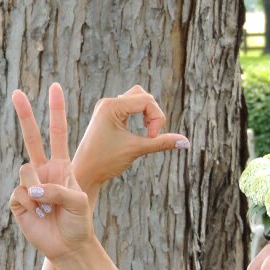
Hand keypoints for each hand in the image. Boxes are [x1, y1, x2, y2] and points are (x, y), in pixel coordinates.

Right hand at [10, 83, 93, 261]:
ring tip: (48, 208)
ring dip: (39, 190)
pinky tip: (37, 215)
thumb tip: (33, 188)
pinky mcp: (17, 200)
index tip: (55, 87)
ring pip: (26, 171)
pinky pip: (20, 193)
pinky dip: (31, 205)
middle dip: (25, 115)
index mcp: (61, 165)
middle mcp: (43, 170)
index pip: (58, 132)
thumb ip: (57, 189)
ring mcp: (29, 184)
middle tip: (16, 92)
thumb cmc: (78, 222)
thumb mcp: (78, 201)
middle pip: (31, 138)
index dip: (56, 111)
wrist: (67, 246)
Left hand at [71, 85, 187, 202]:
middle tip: (151, 135)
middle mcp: (107, 103)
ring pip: (137, 100)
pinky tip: (140, 133)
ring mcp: (107, 108)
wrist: (83, 173)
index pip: (146, 100)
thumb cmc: (105, 161)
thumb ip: (161, 143)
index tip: (152, 138)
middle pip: (143, 95)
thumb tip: (186, 142)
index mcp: (111, 106)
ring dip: (147, 115)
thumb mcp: (136, 149)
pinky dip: (140, 118)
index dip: (157, 118)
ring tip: (147, 134)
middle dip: (153, 113)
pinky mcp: (108, 116)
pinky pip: (130, 108)